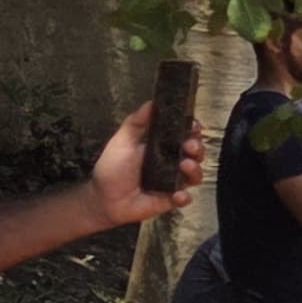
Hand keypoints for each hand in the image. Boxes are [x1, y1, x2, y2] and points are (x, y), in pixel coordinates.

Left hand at [90, 106, 202, 226]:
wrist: (103, 200)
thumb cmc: (112, 169)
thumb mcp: (121, 142)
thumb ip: (136, 123)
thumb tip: (151, 102)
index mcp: (161, 146)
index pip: (184, 135)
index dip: (192, 130)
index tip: (193, 126)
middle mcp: (171, 163)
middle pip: (195, 153)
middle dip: (197, 148)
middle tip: (190, 147)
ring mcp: (173, 182)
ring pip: (195, 174)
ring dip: (195, 170)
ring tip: (185, 166)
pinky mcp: (171, 199)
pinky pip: (185, 198)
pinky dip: (184, 196)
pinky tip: (176, 194)